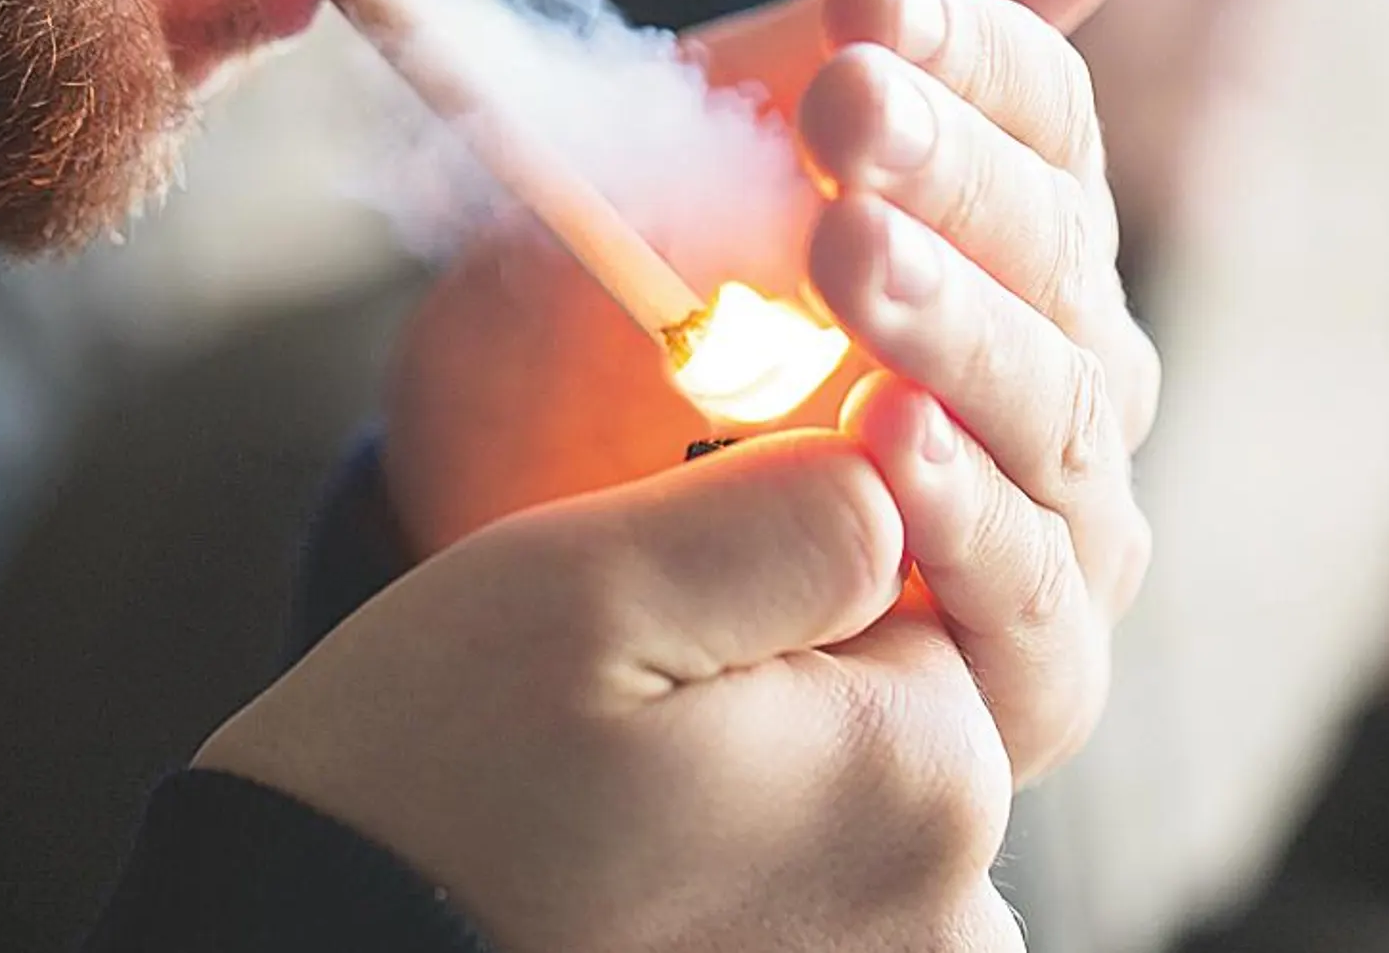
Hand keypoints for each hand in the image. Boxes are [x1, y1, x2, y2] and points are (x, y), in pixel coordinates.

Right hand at [200, 440, 1025, 951]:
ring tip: (601, 811)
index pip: (919, 590)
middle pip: (890, 701)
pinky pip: (808, 890)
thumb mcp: (595, 583)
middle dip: (767, 677)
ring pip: (843, 798)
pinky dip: (729, 862)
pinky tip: (623, 880)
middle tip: (607, 724)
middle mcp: (951, 910)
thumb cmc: (437, 783)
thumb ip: (794, 510)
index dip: (773, 577)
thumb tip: (900, 479)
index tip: (650, 631)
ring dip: (744, 778)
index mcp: (927, 778)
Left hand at [386, 0, 1157, 781]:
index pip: (1046, 124)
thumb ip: (911, 49)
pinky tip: (887, 440)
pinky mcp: (1021, 659)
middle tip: (841, 110)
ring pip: (1056, 411)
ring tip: (847, 253)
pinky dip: (962, 514)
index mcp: (1007, 240)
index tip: (861, 3)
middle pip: (1058, 258)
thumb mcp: (733, 157)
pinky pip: (1025, 588)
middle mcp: (1058, 371)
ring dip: (953, 327)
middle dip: (950, 179)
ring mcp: (1053, 516)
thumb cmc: (619, 329)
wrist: (507, 516)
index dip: (973, 55)